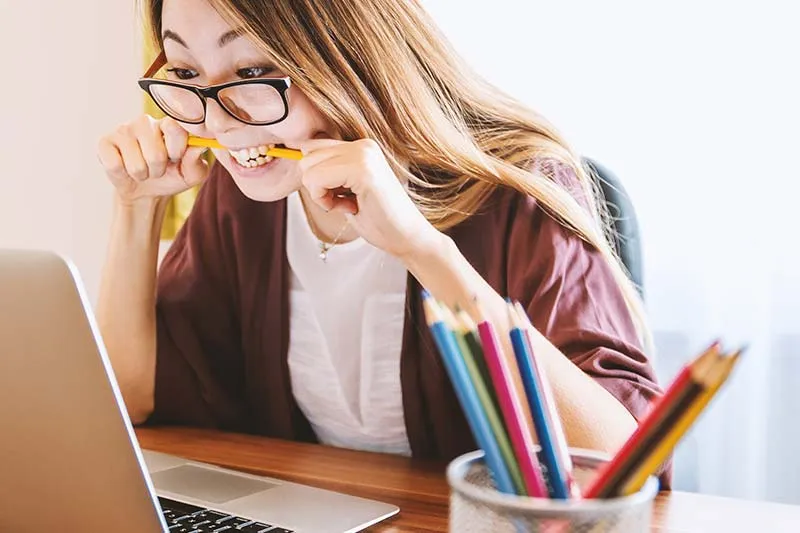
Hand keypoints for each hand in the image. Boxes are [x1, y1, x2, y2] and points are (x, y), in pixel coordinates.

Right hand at [97, 115, 209, 204]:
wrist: (146, 191)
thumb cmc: (172, 176)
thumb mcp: (191, 174)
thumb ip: (196, 161)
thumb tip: (199, 146)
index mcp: (169, 124)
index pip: (175, 128)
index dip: (177, 150)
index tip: (176, 158)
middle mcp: (145, 122)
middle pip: (155, 154)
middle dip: (158, 170)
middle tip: (157, 168)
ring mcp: (123, 130)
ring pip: (136, 164)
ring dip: (142, 174)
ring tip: (142, 169)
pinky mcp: (105, 142)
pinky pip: (115, 165)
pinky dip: (123, 175)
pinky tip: (125, 167)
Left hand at [297, 138, 442, 259]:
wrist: (407, 238)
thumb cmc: (378, 219)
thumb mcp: (346, 189)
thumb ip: (329, 171)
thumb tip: (298, 156)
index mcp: (361, 147)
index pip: (313, 149)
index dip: (316, 178)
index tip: (340, 196)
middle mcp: (362, 145)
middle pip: (307, 157)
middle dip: (317, 186)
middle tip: (344, 202)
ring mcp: (363, 154)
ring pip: (308, 168)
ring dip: (321, 194)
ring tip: (349, 204)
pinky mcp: (362, 169)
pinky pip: (317, 180)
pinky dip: (325, 200)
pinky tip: (351, 207)